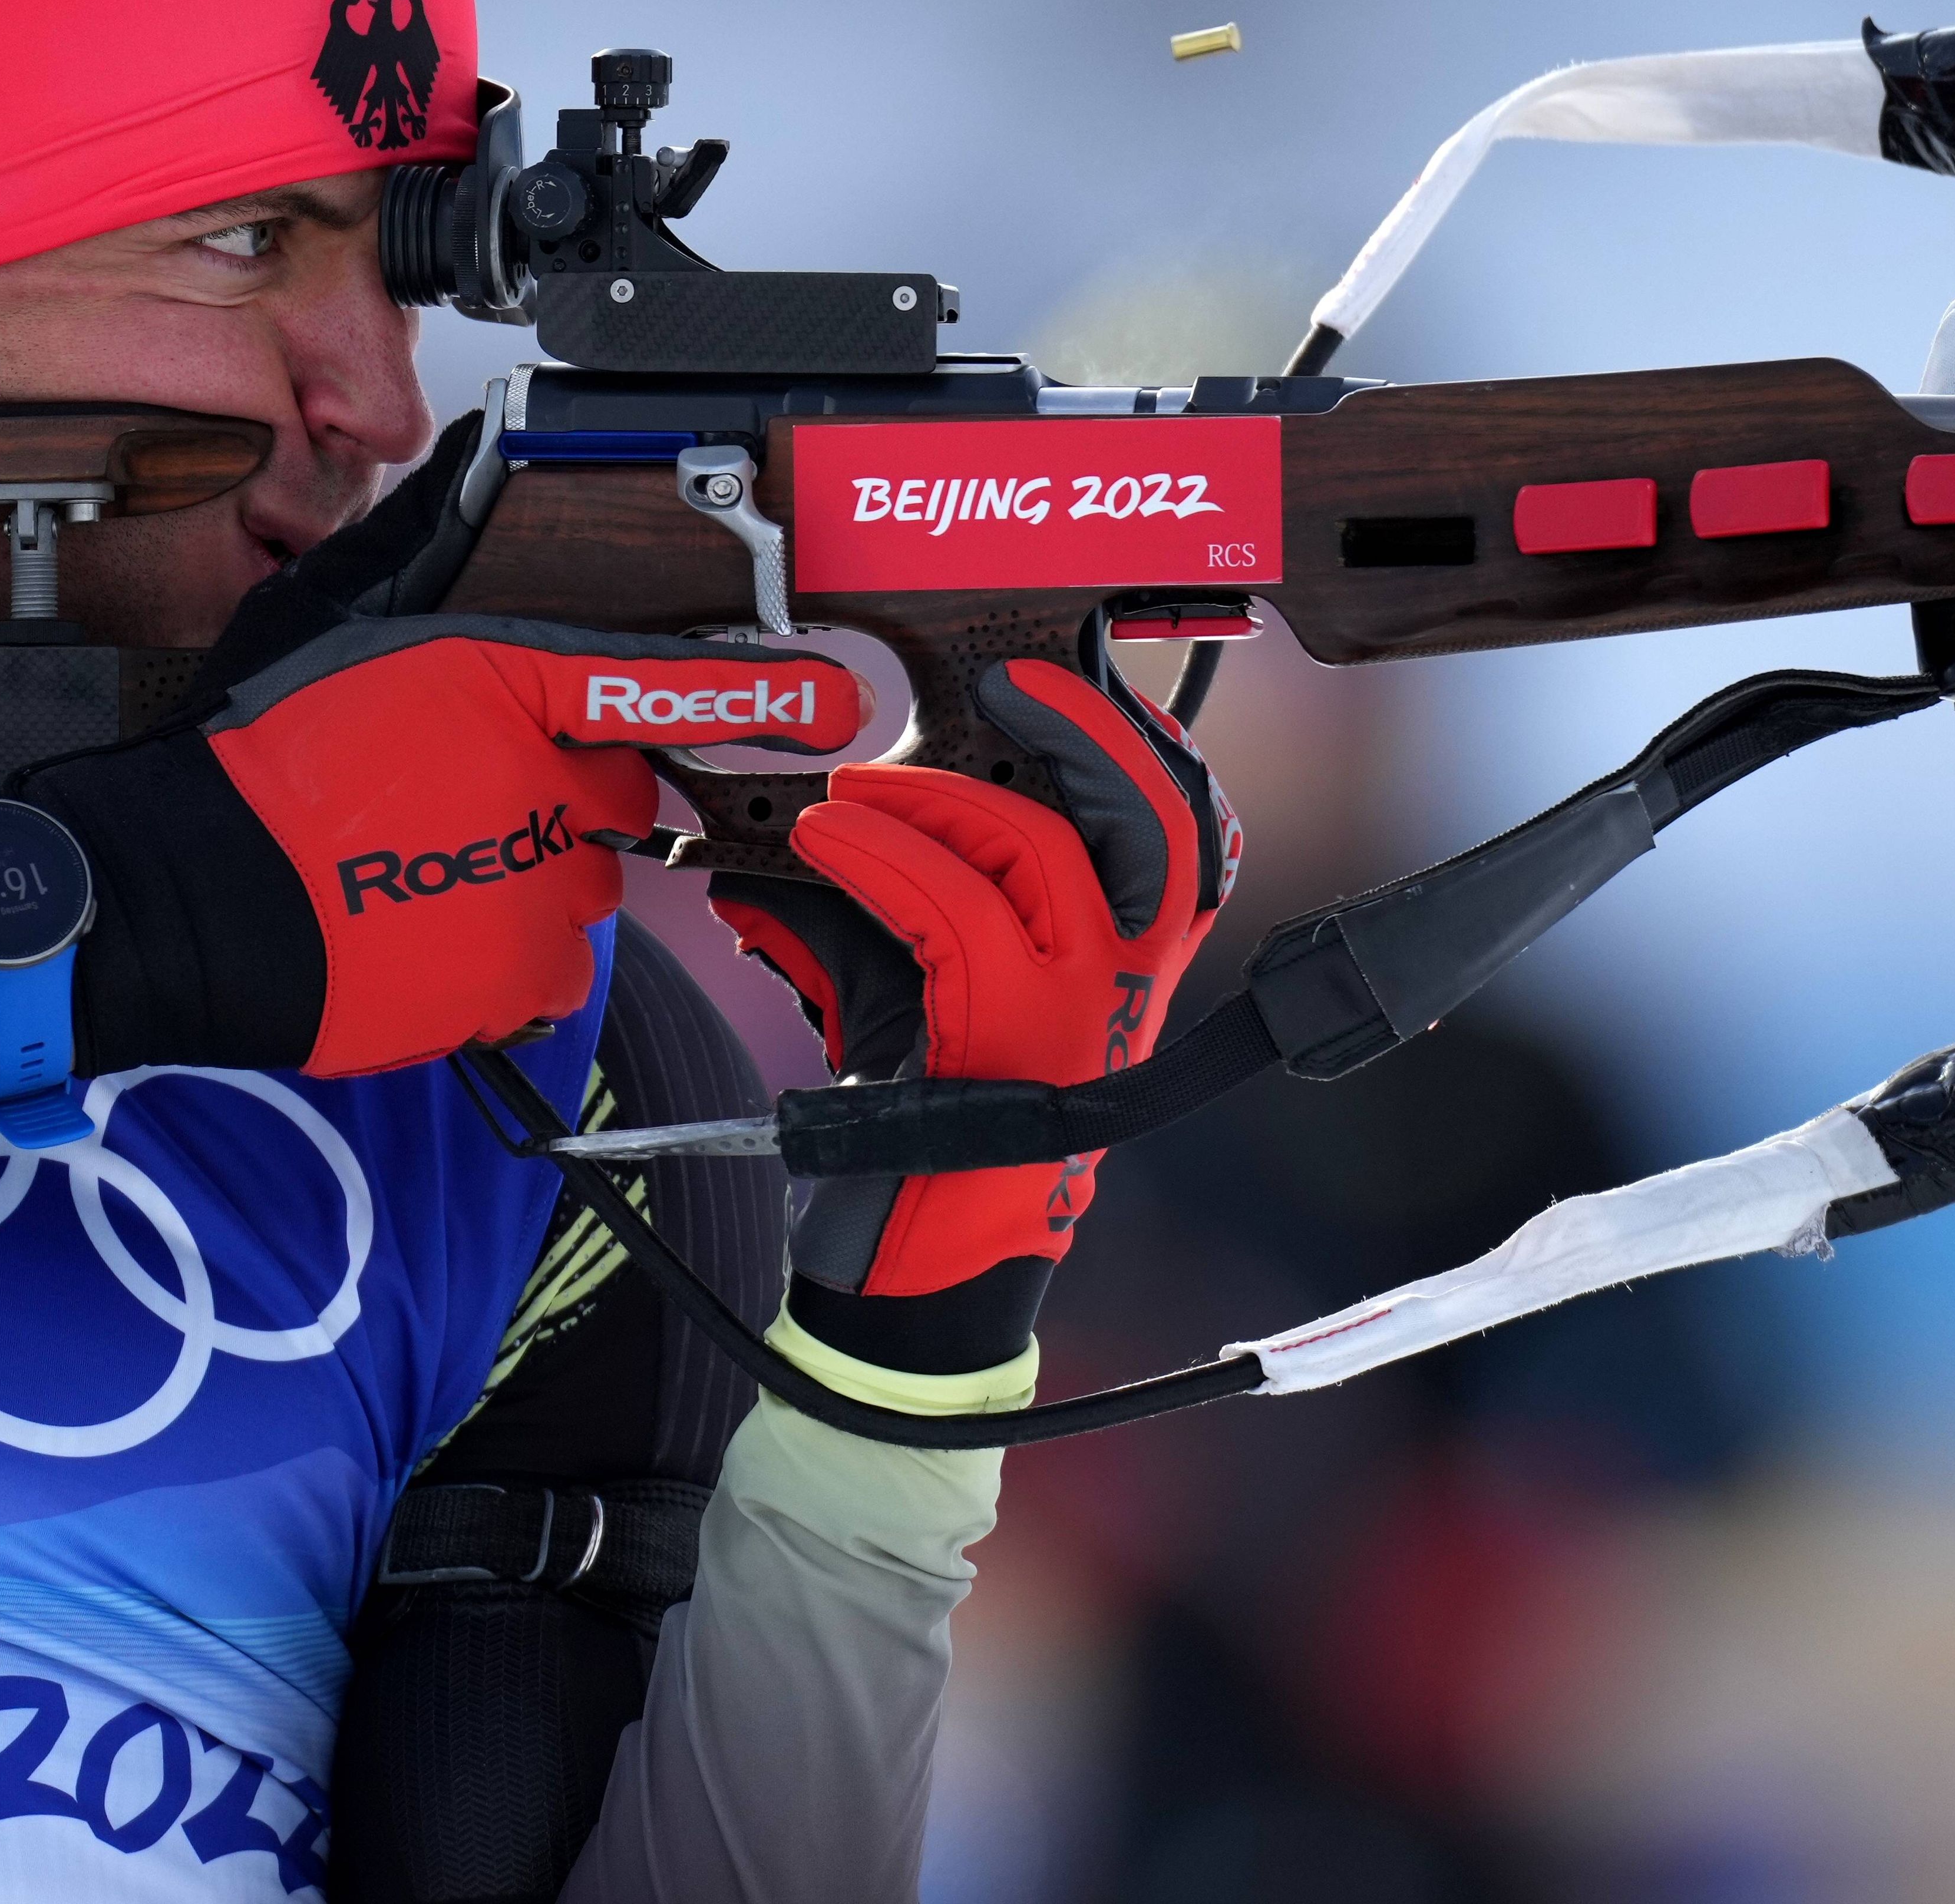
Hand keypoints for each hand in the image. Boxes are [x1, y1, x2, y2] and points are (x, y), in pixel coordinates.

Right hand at [34, 618, 865, 1078]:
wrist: (183, 898)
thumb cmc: (255, 761)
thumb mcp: (336, 622)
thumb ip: (424, 554)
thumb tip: (471, 469)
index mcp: (504, 684)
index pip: (661, 680)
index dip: (763, 691)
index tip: (839, 698)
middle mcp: (541, 784)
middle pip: (614, 790)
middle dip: (558, 794)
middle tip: (449, 803)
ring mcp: (536, 890)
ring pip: (583, 884)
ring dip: (526, 877)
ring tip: (416, 871)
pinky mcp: (513, 981)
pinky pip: (543, 968)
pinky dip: (497, 956)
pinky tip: (418, 929)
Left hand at [714, 655, 1235, 1370]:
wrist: (919, 1271)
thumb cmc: (920, 1128)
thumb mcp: (906, 995)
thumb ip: (867, 909)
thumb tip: (769, 846)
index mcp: (1127, 963)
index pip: (1185, 834)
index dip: (1137, 744)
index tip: (1057, 682)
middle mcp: (1128, 984)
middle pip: (1156, 821)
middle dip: (1086, 730)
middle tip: (1004, 683)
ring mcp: (1079, 1015)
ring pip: (1039, 851)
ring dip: (930, 798)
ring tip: (846, 797)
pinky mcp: (1012, 1044)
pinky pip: (957, 915)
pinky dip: (882, 860)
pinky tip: (824, 845)